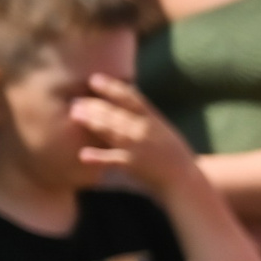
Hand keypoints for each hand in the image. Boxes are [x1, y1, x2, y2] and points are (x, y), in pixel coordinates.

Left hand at [75, 74, 202, 194]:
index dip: (111, 87)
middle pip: (115, 113)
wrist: (185, 180)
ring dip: (92, 122)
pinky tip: (84, 155)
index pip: (130, 98)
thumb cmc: (174, 155)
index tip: (94, 80)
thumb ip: (145, 115)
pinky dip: (98, 157)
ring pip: (111, 130)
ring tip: (75, 114)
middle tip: (76, 100)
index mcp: (153, 119)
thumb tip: (128, 96)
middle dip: (94, 105)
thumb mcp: (163, 129)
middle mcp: (145, 130)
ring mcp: (138, 147)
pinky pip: (113, 159)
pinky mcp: (133, 165)